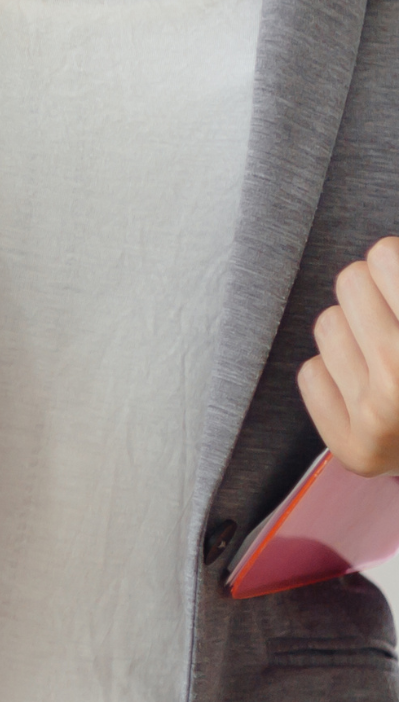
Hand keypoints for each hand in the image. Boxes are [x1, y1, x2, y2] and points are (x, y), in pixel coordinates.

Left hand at [299, 237, 398, 473]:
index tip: (395, 279)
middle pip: (350, 281)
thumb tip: (377, 252)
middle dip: (374, 294)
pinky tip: (375, 394)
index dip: (392, 264)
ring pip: (328, 324)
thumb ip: (392, 282)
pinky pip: (311, 373)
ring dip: (355, 335)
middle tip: (396, 318)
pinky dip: (339, 377)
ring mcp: (379, 420)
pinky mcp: (352, 450)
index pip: (382, 255)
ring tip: (392, 360)